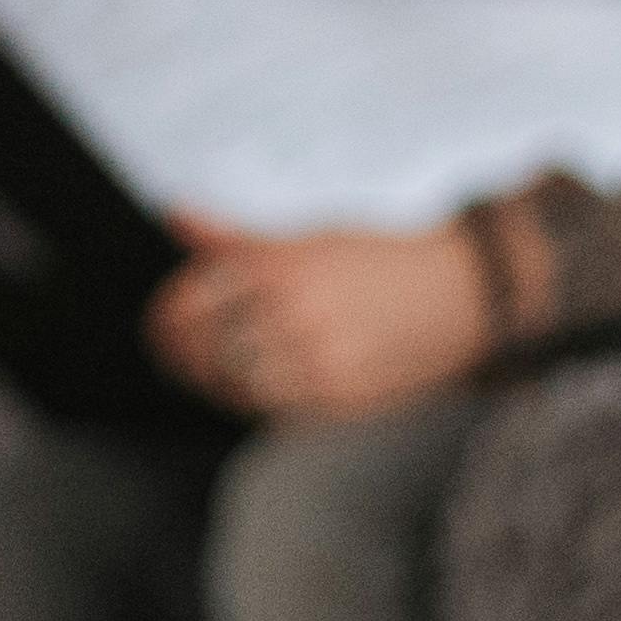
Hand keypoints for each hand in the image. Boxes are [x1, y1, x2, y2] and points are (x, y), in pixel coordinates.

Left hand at [146, 213, 493, 424]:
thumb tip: (173, 212)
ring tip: (207, 373)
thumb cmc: (374, 261)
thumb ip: (234, 237)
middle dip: (177, 353)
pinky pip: (273, 408)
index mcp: (279, 263)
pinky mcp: (340, 396)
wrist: (457, 296)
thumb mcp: (306, 237)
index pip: (192, 298)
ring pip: (232, 382)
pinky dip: (249, 400)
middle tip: (172, 353)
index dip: (166, 316)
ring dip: (209, 381)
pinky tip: (249, 387)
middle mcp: (294, 309)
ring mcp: (317, 356)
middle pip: (204, 345)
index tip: (162, 322)